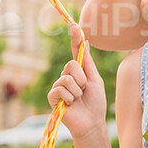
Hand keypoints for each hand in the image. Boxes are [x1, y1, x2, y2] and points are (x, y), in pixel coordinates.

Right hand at [47, 25, 107, 140]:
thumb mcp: (95, 79)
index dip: (75, 38)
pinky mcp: (52, 97)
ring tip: (78, 99)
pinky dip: (70, 97)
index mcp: (78, 71)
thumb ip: (87, 62)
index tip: (74, 24)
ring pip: (67, 78)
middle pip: (71, 64)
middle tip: (85, 90)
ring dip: (77, 90)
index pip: (75, 51)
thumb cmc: (95, 103)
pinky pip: (60, 88)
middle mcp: (66, 76)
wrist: (92, 123)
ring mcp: (58, 86)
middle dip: (82, 78)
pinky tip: (71, 105)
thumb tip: (86, 42)